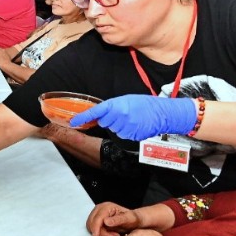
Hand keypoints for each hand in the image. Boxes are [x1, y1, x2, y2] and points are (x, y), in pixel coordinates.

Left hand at [70, 95, 196, 140]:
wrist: (162, 113)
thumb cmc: (145, 104)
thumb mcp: (126, 100)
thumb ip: (112, 107)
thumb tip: (99, 114)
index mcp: (117, 106)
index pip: (95, 112)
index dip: (83, 117)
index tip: (73, 122)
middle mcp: (119, 118)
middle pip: (104, 122)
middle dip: (108, 118)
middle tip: (121, 113)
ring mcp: (125, 128)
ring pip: (112, 129)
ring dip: (117, 124)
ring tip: (130, 118)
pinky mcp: (130, 136)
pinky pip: (121, 134)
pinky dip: (125, 130)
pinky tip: (134, 125)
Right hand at [86, 202, 141, 235]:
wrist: (134, 221)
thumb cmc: (132, 219)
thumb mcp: (128, 219)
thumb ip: (118, 220)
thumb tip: (106, 221)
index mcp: (106, 207)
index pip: (97, 218)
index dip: (95, 227)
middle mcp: (100, 209)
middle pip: (92, 223)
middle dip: (101, 232)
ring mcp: (98, 215)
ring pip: (91, 227)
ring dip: (102, 234)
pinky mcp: (97, 221)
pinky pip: (94, 229)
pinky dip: (101, 234)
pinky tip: (111, 235)